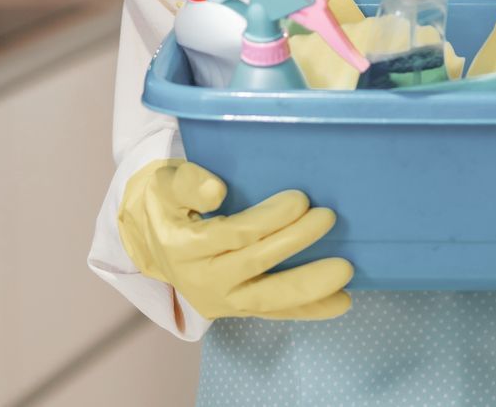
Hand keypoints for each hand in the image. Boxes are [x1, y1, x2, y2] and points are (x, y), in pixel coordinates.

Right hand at [117, 158, 352, 320]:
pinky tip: (340, 301)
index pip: (233, 235)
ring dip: (309, 287)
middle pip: (255, 264)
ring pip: (268, 299)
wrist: (150, 240)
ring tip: (344, 271)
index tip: (300, 199)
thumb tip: (217, 192)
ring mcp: (220, 299)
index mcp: (183, 246)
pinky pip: (274, 312)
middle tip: (327, 217)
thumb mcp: (166, 184)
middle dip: (294, 242)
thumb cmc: (167, 202)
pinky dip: (308, 309)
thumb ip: (190, 183)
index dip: (268, 219)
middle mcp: (201, 279)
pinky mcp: (236, 309)